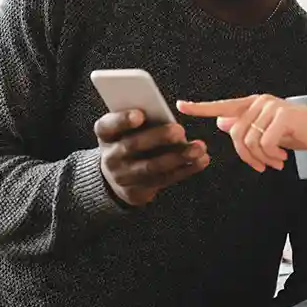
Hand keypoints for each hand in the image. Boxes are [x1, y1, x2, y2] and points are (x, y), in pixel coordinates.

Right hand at [95, 110, 209, 206]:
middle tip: (179, 130)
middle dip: (158, 138)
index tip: (140, 114)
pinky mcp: (138, 191)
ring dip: (178, 157)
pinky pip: (164, 179)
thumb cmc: (129, 139)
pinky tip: (201, 160)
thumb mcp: (127, 128)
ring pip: (152, 167)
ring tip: (199, 147)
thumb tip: (168, 116)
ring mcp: (123, 177)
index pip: (108, 125)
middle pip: (132, 146)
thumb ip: (142, 119)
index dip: (123, 120)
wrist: (116, 176)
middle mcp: (110, 156)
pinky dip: (185, 169)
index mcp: (105, 134)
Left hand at [176, 94, 306, 172]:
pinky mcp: (283, 116)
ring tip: (276, 162)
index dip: (201, 107)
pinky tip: (283, 159)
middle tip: (263, 166)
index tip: (181, 105)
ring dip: (262, 158)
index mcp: (254, 104)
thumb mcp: (269, 131)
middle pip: (236, 133)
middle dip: (247, 156)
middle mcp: (260, 101)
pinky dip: (272, 156)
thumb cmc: (300, 132)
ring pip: (249, 140)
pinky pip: (264, 143)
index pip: (223, 106)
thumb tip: (220, 122)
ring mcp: (272, 107)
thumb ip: (246, 126)